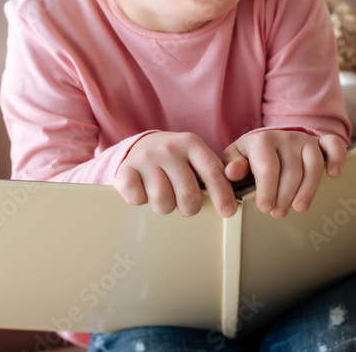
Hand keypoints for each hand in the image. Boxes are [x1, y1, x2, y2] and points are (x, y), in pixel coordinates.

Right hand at [113, 132, 237, 217]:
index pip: (212, 172)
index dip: (222, 195)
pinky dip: (142, 201)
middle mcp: (169, 148)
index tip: (228, 211)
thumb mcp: (195, 157)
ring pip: (163, 203)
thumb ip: (212, 174)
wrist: (140, 146)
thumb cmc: (174, 159)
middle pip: (188, 195)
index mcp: (191, 143)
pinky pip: (138, 201)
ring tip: (164, 193)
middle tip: (185, 203)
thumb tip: (230, 203)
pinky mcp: (124, 171)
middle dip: (190, 207)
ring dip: (165, 206)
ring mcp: (146, 158)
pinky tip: (145, 190)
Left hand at [222, 130, 347, 217]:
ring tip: (300, 207)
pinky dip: (337, 158)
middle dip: (285, 196)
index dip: (267, 191)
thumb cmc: (249, 158)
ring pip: (313, 163)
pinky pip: (333, 145)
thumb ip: (231, 166)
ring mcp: (304, 139)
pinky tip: (333, 174)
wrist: (265, 144)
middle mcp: (284, 137)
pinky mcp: (320, 142)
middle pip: (291, 170)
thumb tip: (232, 172)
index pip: (267, 167)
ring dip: (309, 188)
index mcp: (261, 141)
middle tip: (279, 213)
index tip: (265, 208)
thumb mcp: (234, 161)